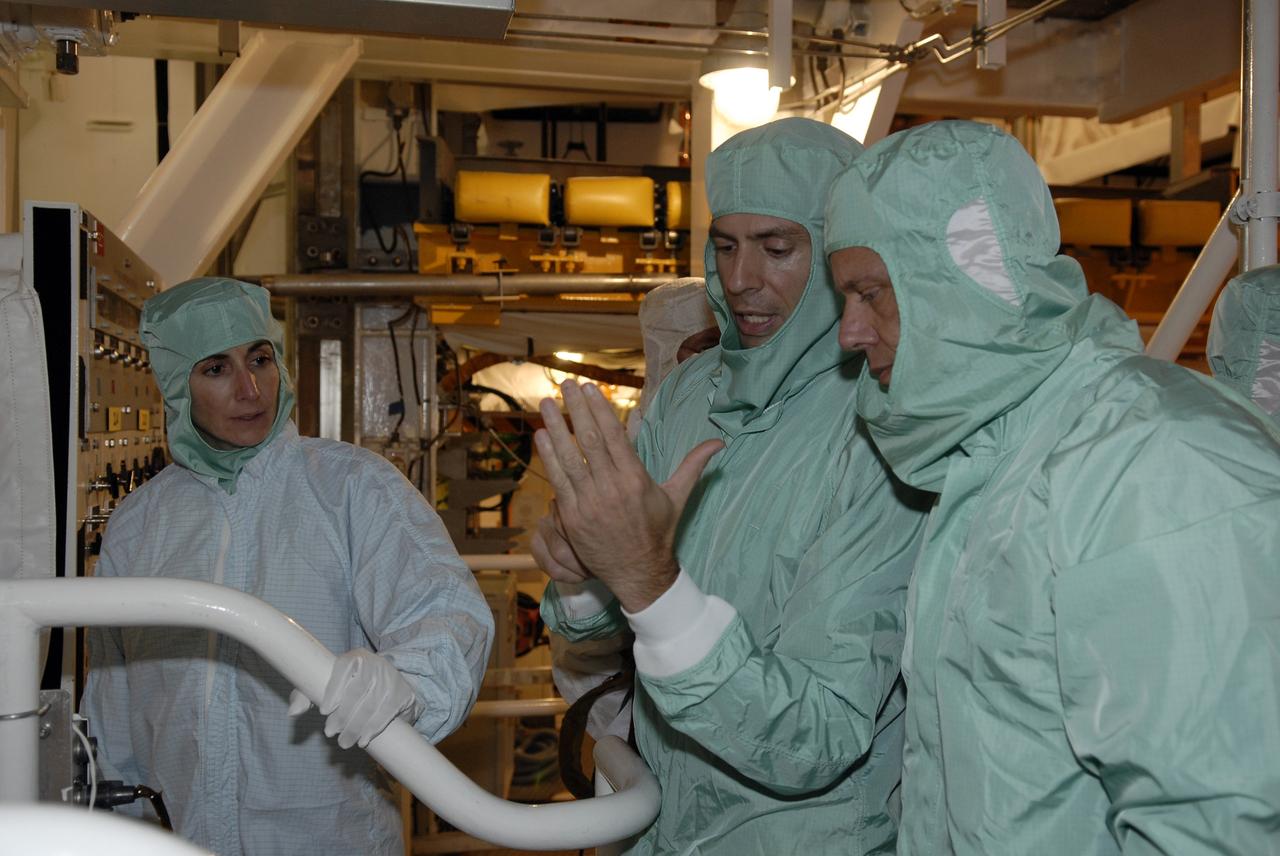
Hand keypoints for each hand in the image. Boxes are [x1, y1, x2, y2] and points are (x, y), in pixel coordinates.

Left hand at [288, 648, 421, 748]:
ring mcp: (391, 678)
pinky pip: (388, 712)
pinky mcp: (403, 693)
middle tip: (330, 733)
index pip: (343, 668)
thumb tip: (292, 712)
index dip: (334, 689)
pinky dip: (375, 728)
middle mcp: (375, 664)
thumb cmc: (349, 688)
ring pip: (372, 704)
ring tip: (344, 742)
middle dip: (343, 715)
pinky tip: (364, 739)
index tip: (323, 711)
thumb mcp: (326, 687)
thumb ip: (306, 696)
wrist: (386, 687)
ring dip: (356, 726)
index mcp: (354, 658)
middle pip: (358, 690)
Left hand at [535, 379, 722, 611]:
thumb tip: (720, 443)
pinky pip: (558, 481)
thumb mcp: (677, 497)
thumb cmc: (658, 532)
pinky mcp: (572, 517)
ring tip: (547, 404)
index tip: (589, 389)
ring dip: (556, 428)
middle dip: (577, 410)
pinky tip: (541, 436)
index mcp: (636, 479)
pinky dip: (548, 458)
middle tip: (566, 384)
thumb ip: (693, 465)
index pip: (614, 436)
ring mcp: (589, 503)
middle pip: (590, 441)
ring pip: (569, 458)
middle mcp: (612, 488)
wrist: (639, 571)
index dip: (600, 410)